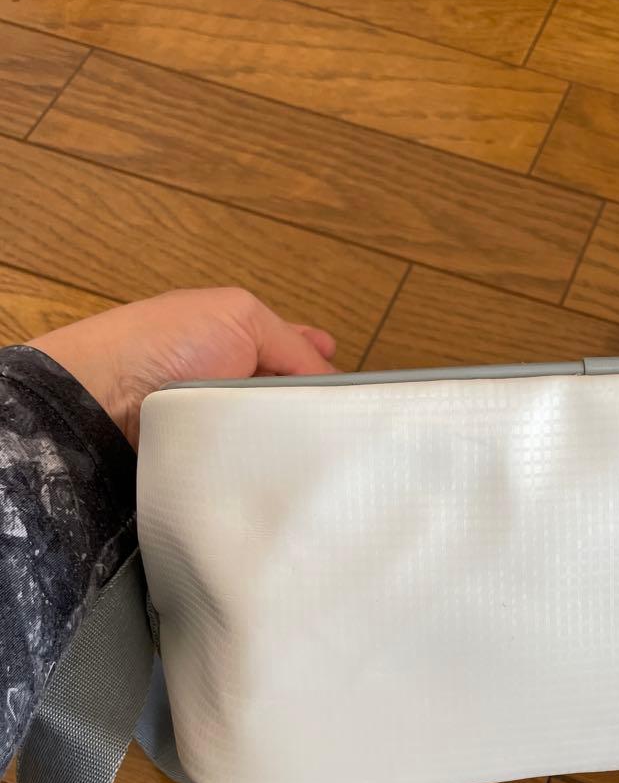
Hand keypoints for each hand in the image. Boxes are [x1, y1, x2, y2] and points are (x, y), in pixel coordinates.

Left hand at [30, 287, 337, 445]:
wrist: (104, 397)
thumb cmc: (164, 341)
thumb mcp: (242, 317)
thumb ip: (296, 346)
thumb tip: (332, 380)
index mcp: (233, 335)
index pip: (291, 350)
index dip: (321, 362)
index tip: (351, 382)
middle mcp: (227, 377)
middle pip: (287, 393)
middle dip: (315, 402)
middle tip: (348, 420)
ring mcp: (219, 418)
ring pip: (274, 429)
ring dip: (295, 434)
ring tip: (329, 447)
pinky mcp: (211, 457)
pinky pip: (254, 460)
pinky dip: (272, 460)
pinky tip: (292, 465)